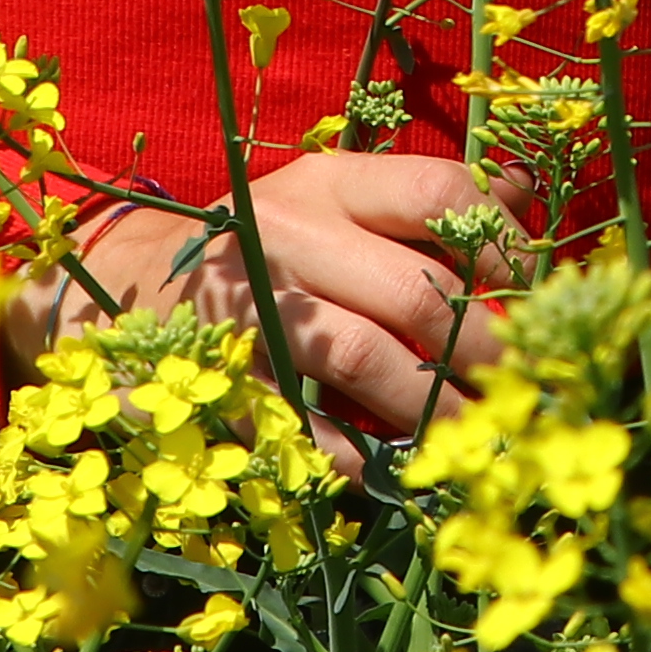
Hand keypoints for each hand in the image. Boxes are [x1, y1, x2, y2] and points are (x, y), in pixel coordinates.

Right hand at [21, 150, 509, 436]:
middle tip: (518, 390)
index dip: (502, 248)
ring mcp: (250, 305)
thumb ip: (417, 202)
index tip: (531, 297)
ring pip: (365, 357)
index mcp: (328, 181)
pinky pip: (300, 420)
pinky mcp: (217, 372)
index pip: (440, 192)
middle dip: (482, 350)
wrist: (119, 280)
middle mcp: (291, 233)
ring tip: (470, 439)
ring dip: (431, 409)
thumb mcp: (329, 198)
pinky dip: (350, 453)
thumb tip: (522, 198)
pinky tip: (382, 470)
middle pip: (415, 290)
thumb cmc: (260, 242)